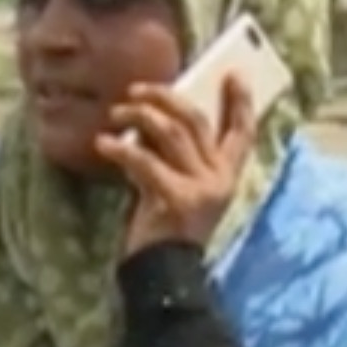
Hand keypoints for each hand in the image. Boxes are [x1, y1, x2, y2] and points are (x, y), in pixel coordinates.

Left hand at [97, 77, 258, 254]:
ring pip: (172, 133)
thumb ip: (180, 157)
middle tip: (137, 90)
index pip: (244, 131)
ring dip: (139, 117)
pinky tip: (103, 143)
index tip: (232, 73)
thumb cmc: (167, 227)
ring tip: (116, 114)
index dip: (241, 101)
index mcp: (228, 176)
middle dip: (166, 98)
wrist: (165, 273)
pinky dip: (120, 149)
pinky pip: (145, 162)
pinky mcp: (177, 199)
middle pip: (197, 121)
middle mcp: (220, 179)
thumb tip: (157, 116)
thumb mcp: (182, 187)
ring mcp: (201, 189)